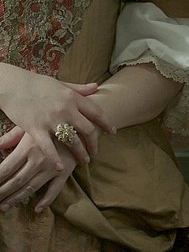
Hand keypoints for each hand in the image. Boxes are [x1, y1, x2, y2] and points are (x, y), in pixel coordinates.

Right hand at [0, 66, 114, 168]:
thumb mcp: (61, 84)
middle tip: (95, 152)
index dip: (106, 123)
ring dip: (80, 153)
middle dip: (94, 143)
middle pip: (87, 130)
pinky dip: (55, 159)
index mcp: (73, 97)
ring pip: (72, 140)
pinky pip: (48, 147)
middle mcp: (65, 109)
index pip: (96, 112)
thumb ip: (79, 88)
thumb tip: (97, 87)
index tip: (113, 132)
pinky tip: (60, 168)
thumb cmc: (37, 84)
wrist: (12, 85)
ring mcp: (51, 120)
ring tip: (84, 160)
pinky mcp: (35, 129)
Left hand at [0, 131, 76, 212]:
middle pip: (16, 180)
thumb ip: (12, 136)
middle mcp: (38, 160)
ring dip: (16, 198)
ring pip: (31, 186)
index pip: (6, 168)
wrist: (82, 124)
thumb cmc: (54, 124)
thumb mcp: (31, 125)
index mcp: (27, 147)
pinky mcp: (66, 172)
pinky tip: (37, 209)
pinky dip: (46, 200)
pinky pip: (55, 189)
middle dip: (2, 192)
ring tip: (4, 207)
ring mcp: (52, 168)